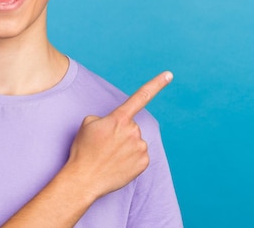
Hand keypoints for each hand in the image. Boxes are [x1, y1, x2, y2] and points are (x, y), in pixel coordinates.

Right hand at [65, 71, 172, 198]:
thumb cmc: (83, 150)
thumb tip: (116, 126)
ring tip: (109, 157)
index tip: (169, 75)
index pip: (141, 96)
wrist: (84, 179)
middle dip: (121, 133)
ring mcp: (140, 147)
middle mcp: (133, 131)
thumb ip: (105, 118)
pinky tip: (118, 165)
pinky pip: (140, 156)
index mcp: (119, 118)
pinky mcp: (144, 163)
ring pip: (136, 142)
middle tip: (105, 145)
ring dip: (126, 147)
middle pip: (131, 127)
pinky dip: (131, 160)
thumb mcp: (88, 124)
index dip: (156, 84)